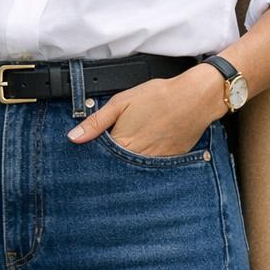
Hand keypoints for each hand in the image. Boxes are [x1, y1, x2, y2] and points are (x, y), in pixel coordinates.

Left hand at [66, 72, 217, 156]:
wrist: (195, 98)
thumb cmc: (159, 96)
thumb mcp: (121, 102)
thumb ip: (96, 122)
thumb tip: (74, 137)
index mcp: (123, 144)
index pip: (100, 161)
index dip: (93, 158)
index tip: (88, 157)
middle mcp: (138, 159)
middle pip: (116, 169)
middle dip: (110, 165)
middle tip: (111, 155)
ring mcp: (156, 164)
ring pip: (134, 172)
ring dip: (128, 167)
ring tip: (131, 152)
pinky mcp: (171, 163)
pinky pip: (153, 171)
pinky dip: (146, 166)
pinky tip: (147, 153)